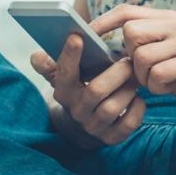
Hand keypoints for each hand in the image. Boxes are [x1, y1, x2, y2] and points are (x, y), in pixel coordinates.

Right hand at [29, 34, 143, 147]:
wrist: (81, 129)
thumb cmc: (78, 92)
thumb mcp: (62, 80)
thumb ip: (50, 66)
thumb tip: (36, 57)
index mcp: (63, 93)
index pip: (64, 74)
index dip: (70, 56)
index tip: (77, 36)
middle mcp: (77, 111)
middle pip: (96, 91)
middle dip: (116, 73)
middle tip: (128, 61)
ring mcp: (94, 127)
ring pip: (113, 107)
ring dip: (128, 90)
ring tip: (135, 78)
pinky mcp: (111, 138)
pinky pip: (128, 124)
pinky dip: (137, 109)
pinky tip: (138, 98)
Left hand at [89, 6, 175, 112]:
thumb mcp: (169, 57)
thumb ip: (145, 51)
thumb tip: (110, 56)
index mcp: (168, 20)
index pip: (127, 11)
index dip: (104, 21)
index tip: (86, 33)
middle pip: (130, 34)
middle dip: (131, 59)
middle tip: (145, 73)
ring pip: (141, 57)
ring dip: (145, 77)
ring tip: (161, 81)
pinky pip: (157, 74)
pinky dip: (158, 86)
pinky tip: (171, 86)